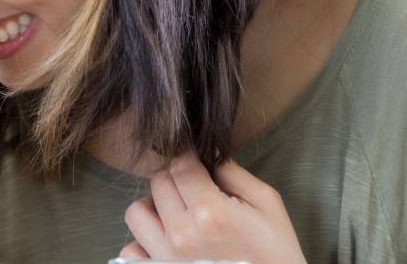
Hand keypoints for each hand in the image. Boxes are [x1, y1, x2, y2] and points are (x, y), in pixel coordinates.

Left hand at [119, 154, 306, 262]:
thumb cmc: (275, 252)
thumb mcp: (266, 204)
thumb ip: (234, 174)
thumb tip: (207, 153)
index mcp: (210, 212)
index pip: (180, 165)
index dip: (188, 156)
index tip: (195, 160)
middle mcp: (181, 234)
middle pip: (158, 183)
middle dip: (175, 178)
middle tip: (194, 188)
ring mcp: (164, 256)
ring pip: (137, 212)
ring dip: (155, 206)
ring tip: (177, 212)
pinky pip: (132, 248)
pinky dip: (144, 240)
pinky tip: (168, 240)